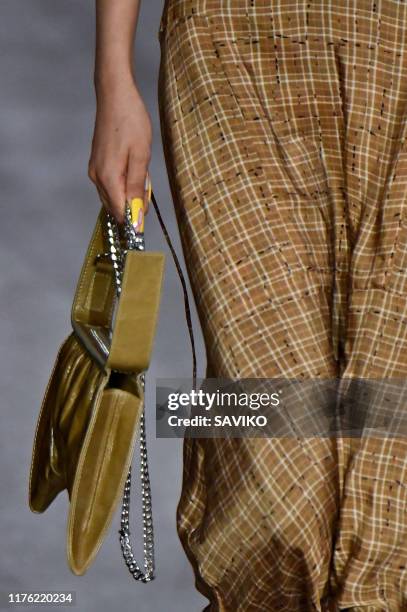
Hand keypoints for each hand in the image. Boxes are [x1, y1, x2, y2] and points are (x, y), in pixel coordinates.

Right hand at [88, 80, 151, 223]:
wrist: (115, 95)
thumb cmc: (131, 121)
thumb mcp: (141, 156)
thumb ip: (137, 187)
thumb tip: (136, 214)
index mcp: (107, 177)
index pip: (120, 213)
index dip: (134, 220)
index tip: (147, 218)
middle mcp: (97, 177)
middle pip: (115, 208)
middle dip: (132, 208)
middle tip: (148, 192)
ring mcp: (95, 170)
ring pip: (112, 197)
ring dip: (128, 196)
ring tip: (142, 178)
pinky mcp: (97, 164)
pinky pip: (110, 185)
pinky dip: (123, 186)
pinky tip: (134, 172)